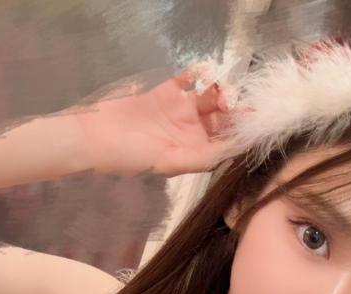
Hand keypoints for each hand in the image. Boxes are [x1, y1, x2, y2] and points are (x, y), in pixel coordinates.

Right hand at [73, 65, 240, 177]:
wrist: (94, 137)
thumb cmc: (130, 157)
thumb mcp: (169, 163)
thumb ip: (202, 158)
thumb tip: (235, 151)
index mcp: (195, 153)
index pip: (227, 142)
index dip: (243, 133)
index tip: (256, 123)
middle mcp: (192, 132)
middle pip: (223, 119)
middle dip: (235, 111)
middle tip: (237, 103)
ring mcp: (180, 110)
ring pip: (211, 98)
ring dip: (222, 92)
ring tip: (222, 91)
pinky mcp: (167, 90)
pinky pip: (189, 79)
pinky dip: (201, 74)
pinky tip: (206, 73)